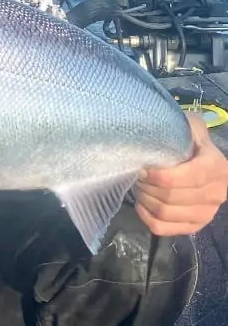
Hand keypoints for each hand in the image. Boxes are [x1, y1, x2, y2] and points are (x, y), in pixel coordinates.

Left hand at [135, 112, 227, 235]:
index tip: (142, 168)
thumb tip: (154, 128)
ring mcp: (207, 212)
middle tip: (137, 175)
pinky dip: (147, 218)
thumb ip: (179, 127)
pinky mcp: (194, 226)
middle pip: (173, 197)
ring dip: (145, 200)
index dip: (160, 176)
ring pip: (167, 213)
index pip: (187, 178)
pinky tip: (141, 205)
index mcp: (217, 167)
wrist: (197, 157)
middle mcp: (218, 192)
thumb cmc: (187, 140)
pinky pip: (164, 229)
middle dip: (147, 186)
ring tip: (139, 186)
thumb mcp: (187, 126)